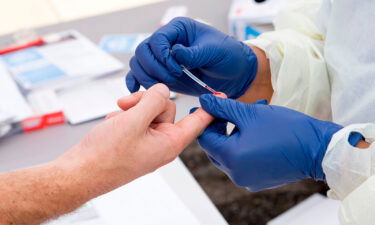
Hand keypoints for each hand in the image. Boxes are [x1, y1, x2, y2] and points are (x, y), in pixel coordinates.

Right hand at [56, 84, 215, 194]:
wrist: (80, 171)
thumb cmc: (106, 156)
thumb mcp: (133, 122)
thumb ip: (152, 102)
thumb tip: (162, 90)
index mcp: (169, 143)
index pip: (196, 122)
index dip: (209, 107)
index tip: (223, 95)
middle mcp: (161, 142)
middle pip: (166, 108)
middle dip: (146, 102)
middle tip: (126, 107)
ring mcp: (147, 141)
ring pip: (149, 110)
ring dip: (132, 109)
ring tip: (116, 119)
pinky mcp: (135, 139)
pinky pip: (137, 117)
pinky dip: (124, 116)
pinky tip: (113, 125)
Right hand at [126, 17, 257, 97]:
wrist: (233, 73)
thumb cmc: (227, 56)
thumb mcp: (215, 51)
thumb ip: (194, 53)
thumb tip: (175, 53)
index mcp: (178, 29)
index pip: (157, 39)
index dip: (162, 56)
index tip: (177, 69)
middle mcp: (167, 41)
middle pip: (143, 51)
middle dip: (154, 68)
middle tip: (172, 79)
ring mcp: (162, 58)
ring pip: (139, 64)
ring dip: (147, 77)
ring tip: (164, 88)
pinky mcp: (161, 73)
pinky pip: (140, 74)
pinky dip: (136, 81)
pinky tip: (136, 89)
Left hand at [196, 95, 342, 190]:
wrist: (319, 150)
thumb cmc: (286, 130)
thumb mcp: (250, 113)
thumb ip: (223, 107)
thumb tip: (204, 101)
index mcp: (231, 158)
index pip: (205, 138)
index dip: (206, 119)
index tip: (210, 105)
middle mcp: (235, 174)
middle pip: (215, 147)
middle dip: (220, 125)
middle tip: (229, 107)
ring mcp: (247, 179)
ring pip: (229, 153)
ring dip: (234, 132)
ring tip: (249, 113)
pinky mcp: (258, 179)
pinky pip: (242, 160)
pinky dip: (244, 144)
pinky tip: (257, 129)